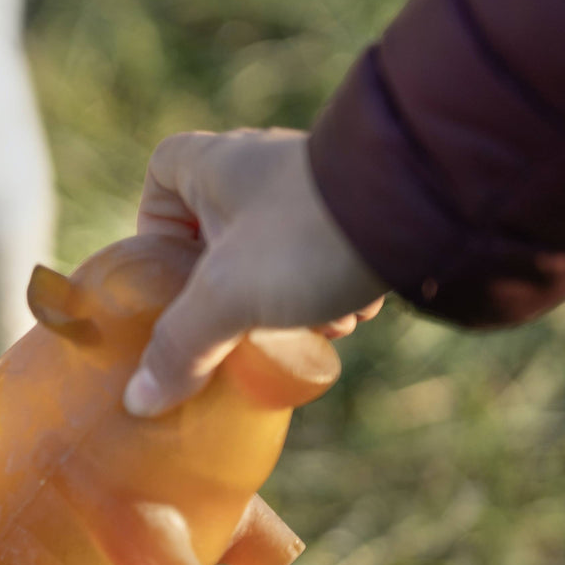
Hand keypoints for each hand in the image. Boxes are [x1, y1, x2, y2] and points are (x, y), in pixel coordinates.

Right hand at [123, 128, 388, 416]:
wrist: (426, 211)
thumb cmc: (306, 238)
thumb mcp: (227, 299)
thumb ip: (179, 348)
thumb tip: (139, 401)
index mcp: (214, 163)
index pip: (161, 173)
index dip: (154, 225)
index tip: (165, 272)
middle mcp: (261, 165)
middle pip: (217, 231)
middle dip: (228, 289)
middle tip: (236, 325)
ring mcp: (313, 187)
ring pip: (272, 251)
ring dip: (282, 300)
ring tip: (305, 326)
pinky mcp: (357, 211)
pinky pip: (320, 256)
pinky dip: (326, 291)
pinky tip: (344, 315)